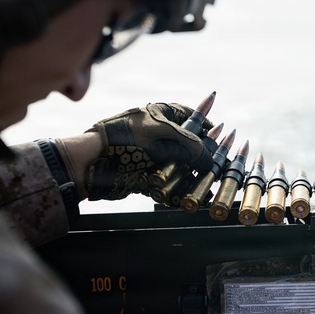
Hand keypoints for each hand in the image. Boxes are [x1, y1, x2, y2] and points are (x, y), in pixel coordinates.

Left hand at [83, 103, 213, 199]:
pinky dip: (176, 190)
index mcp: (161, 115)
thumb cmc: (128, 140)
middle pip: (187, 145)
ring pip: (178, 166)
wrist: (93, 162)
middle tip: (216, 166)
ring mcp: (150, 154)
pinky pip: (166, 182)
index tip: (220, 135)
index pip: (190, 115)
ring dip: (190, 177)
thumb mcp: (166, 138)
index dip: (206, 124)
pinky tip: (187, 198)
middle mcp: (157, 133)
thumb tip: (210, 162)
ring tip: (204, 187)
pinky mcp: (144, 174)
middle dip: (201, 157)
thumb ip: (193, 148)